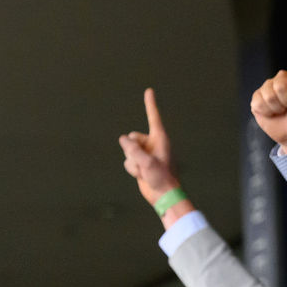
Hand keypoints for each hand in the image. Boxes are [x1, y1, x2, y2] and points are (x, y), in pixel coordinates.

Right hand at [119, 88, 194, 224]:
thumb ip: (133, 149)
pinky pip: (128, 161)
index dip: (150, 104)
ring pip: (128, 151)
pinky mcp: (140, 162)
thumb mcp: (147, 162)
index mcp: (160, 139)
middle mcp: (152, 144)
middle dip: (132, 150)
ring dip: (133, 162)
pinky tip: (141, 176)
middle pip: (132, 138)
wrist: (162, 195)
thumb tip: (123, 138)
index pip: (153, 117)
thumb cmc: (161, 177)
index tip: (149, 90)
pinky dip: (132, 169)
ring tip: (144, 172)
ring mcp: (145, 153)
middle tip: (144, 163)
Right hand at [250, 67, 286, 152]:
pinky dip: (266, 112)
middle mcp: (282, 77)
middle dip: (286, 102)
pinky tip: (272, 112)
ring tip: (282, 109)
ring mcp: (268, 86)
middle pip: (279, 87)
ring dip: (277, 108)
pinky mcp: (257, 97)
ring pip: (268, 96)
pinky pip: (258, 103)